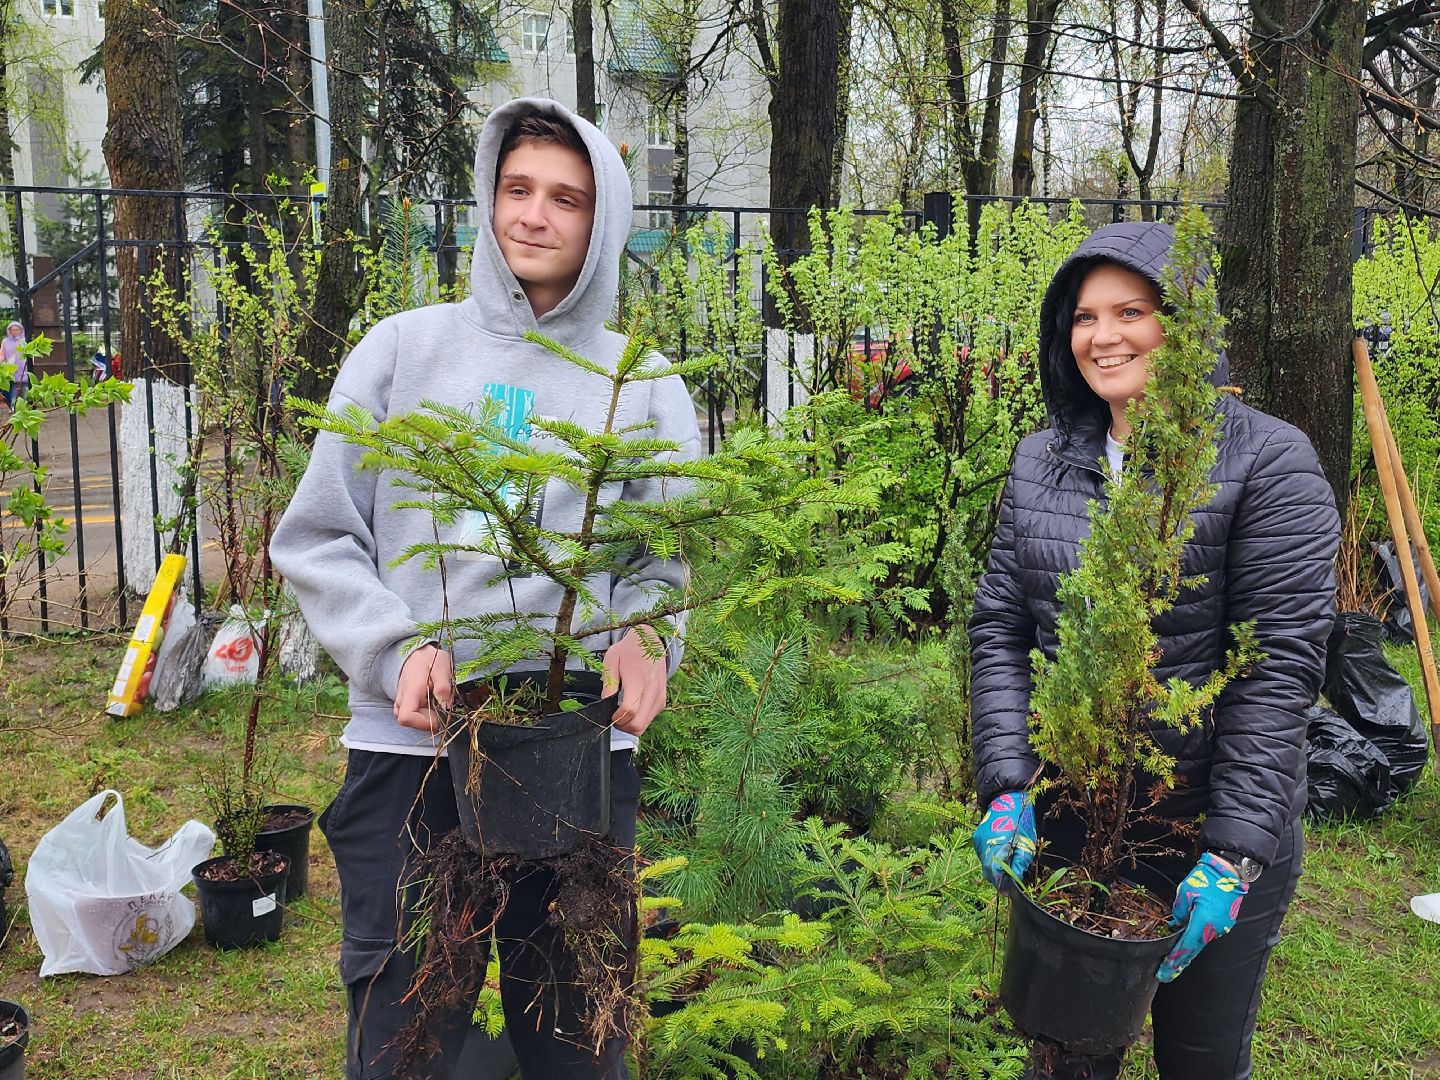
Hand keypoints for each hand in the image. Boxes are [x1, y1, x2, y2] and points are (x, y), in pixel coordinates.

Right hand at [394, 644, 452, 731]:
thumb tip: (446, 706)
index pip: (406, 717)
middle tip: (442, 706)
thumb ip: (443, 687)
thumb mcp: (442, 668)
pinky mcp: (405, 704)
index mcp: (410, 691)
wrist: (417, 653)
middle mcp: (402, 700)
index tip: (438, 718)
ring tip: (437, 701)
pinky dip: (425, 713)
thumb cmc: (429, 659)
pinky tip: (432, 702)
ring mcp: (401, 702)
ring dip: (427, 716)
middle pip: (410, 722)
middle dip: (429, 720)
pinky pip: (413, 715)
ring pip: (412, 720)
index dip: (423, 723)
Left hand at [603, 625, 667, 735]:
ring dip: (630, 725)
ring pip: (644, 725)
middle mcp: (652, 691)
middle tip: (613, 718)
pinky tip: (631, 709)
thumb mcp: (612, 661)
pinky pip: (649, 719)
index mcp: (638, 680)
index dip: (617, 718)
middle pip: (638, 724)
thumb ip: (609, 684)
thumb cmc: (629, 651)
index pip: (630, 710)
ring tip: (620, 714)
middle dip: (622, 726)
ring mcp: (659, 697)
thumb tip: (605, 704)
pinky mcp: (662, 701)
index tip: (609, 714)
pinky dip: (638, 720)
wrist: (651, 643)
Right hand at [972, 790, 1036, 886]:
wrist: (1007, 800)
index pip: (995, 875)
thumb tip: (1016, 882)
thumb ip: (1020, 865)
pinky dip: (991, 859)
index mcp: (996, 849)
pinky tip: (1001, 855)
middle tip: (1009, 883)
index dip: (1002, 885)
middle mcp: (983, 847)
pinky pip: (983, 855)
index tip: (1009, 891)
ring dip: (994, 869)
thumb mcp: (1027, 845)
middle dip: (998, 880)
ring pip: (984, 864)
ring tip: (1006, 868)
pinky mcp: (977, 838)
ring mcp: (978, 842)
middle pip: (988, 872)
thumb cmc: (1020, 822)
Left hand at [1157, 852, 1249, 982]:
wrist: (1229, 872)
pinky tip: (1188, 939)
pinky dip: (1197, 937)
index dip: (1173, 962)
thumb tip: (1176, 925)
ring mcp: (1222, 928)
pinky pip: (1208, 933)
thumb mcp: (1185, 894)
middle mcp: (1214, 930)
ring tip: (1173, 960)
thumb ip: (1178, 912)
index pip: (1185, 948)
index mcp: (1202, 924)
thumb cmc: (1206, 880)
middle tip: (1165, 976)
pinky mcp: (1225, 923)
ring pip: (1200, 941)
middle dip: (1178, 964)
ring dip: (1187, 948)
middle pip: (1193, 950)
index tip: (1163, 974)